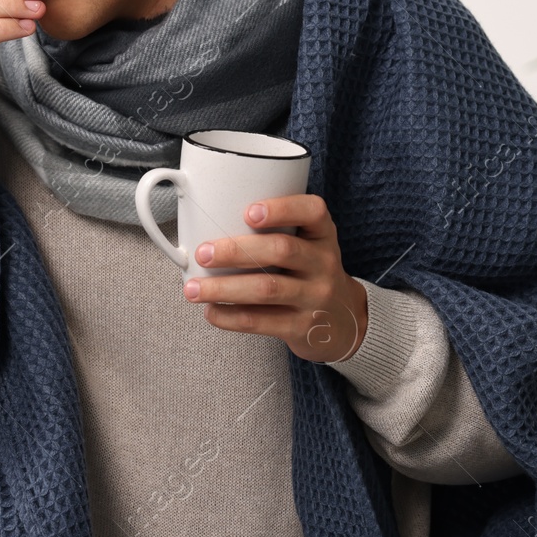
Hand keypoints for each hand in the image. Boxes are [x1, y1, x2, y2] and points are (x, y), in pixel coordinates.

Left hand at [182, 194, 367, 363]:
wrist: (343, 322)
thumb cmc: (310, 274)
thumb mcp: (309, 246)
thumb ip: (277, 232)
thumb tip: (211, 226)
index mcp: (322, 235)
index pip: (313, 212)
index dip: (282, 209)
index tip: (249, 212)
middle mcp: (323, 263)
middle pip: (281, 250)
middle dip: (236, 251)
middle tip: (203, 253)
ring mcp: (315, 297)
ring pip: (266, 289)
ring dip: (224, 288)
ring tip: (193, 288)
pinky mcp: (302, 327)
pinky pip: (261, 321)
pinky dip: (230, 316)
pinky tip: (211, 311)